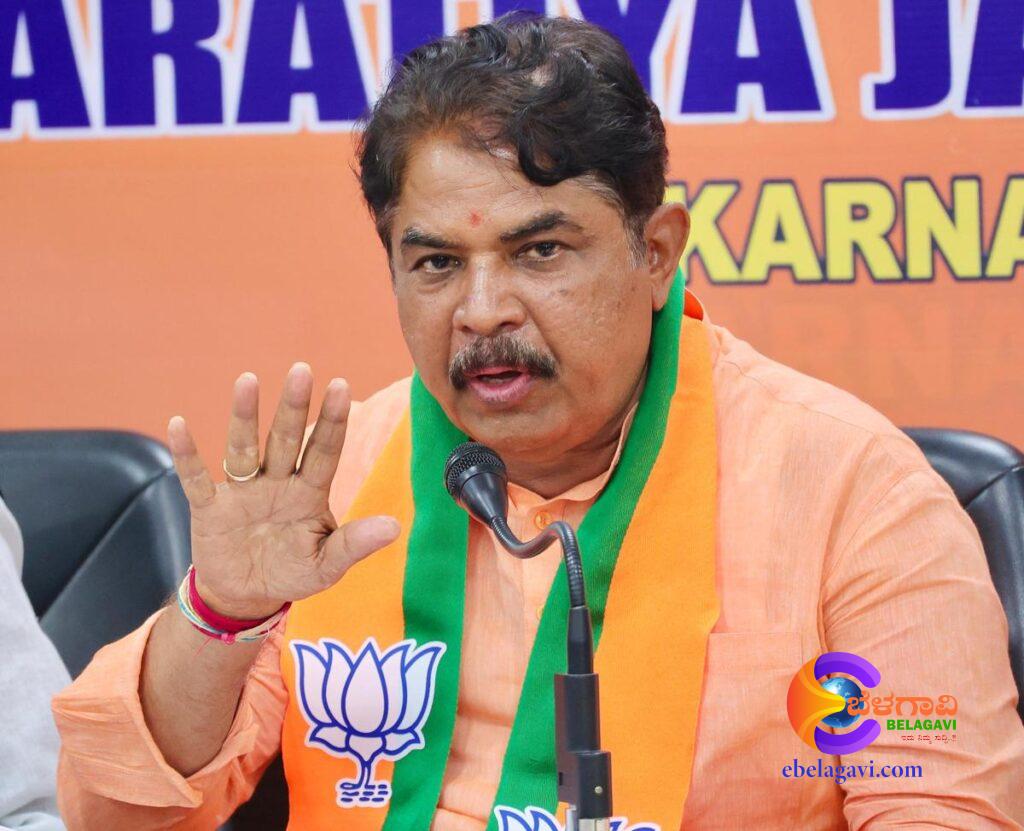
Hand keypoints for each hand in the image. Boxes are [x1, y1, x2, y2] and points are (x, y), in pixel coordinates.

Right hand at [167, 363, 399, 618]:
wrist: (248, 597)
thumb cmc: (293, 573)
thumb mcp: (327, 566)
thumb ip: (355, 544)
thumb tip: (395, 527)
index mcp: (310, 492)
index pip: (324, 450)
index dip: (332, 420)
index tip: (340, 385)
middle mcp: (277, 482)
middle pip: (286, 439)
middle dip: (293, 406)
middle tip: (301, 370)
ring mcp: (242, 492)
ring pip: (244, 448)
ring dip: (244, 416)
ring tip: (248, 380)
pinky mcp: (210, 508)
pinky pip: (196, 478)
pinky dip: (187, 455)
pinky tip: (179, 425)